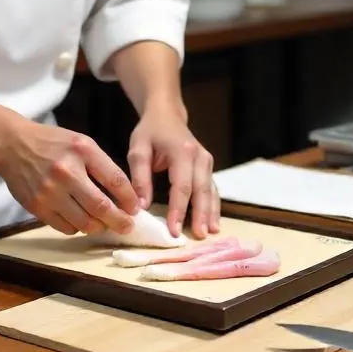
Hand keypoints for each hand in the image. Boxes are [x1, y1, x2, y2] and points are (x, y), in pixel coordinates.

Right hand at [0, 118, 139, 236]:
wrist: (12, 145)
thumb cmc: (52, 144)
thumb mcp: (81, 143)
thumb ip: (102, 165)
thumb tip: (123, 196)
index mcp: (82, 151)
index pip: (115, 180)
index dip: (129, 199)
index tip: (134, 208)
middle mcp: (66, 171)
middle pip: (101, 207)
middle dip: (119, 221)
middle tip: (127, 226)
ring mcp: (50, 191)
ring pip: (84, 222)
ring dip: (98, 227)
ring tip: (103, 224)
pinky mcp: (37, 206)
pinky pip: (65, 227)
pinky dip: (77, 227)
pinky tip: (80, 220)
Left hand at [127, 104, 218, 239]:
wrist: (166, 114)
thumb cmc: (150, 132)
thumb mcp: (138, 150)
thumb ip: (140, 177)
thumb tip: (142, 206)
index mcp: (182, 151)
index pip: (181, 186)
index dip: (178, 210)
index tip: (174, 231)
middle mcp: (200, 156)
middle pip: (201, 190)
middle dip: (200, 215)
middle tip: (199, 237)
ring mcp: (207, 161)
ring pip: (211, 191)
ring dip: (211, 213)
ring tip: (210, 233)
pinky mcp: (208, 167)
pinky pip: (212, 189)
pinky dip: (213, 206)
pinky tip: (214, 222)